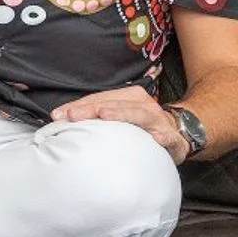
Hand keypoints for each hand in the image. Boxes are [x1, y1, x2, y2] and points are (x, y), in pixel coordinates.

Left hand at [51, 86, 189, 164]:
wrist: (178, 132)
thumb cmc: (140, 125)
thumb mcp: (117, 117)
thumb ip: (91, 115)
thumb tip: (58, 117)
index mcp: (128, 97)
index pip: (99, 99)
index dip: (78, 106)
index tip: (58, 115)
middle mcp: (143, 104)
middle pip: (115, 104)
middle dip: (93, 108)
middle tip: (74, 115)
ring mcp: (159, 120)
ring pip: (140, 114)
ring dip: (122, 114)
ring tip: (105, 116)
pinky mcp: (173, 139)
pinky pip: (169, 138)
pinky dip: (163, 137)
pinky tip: (156, 139)